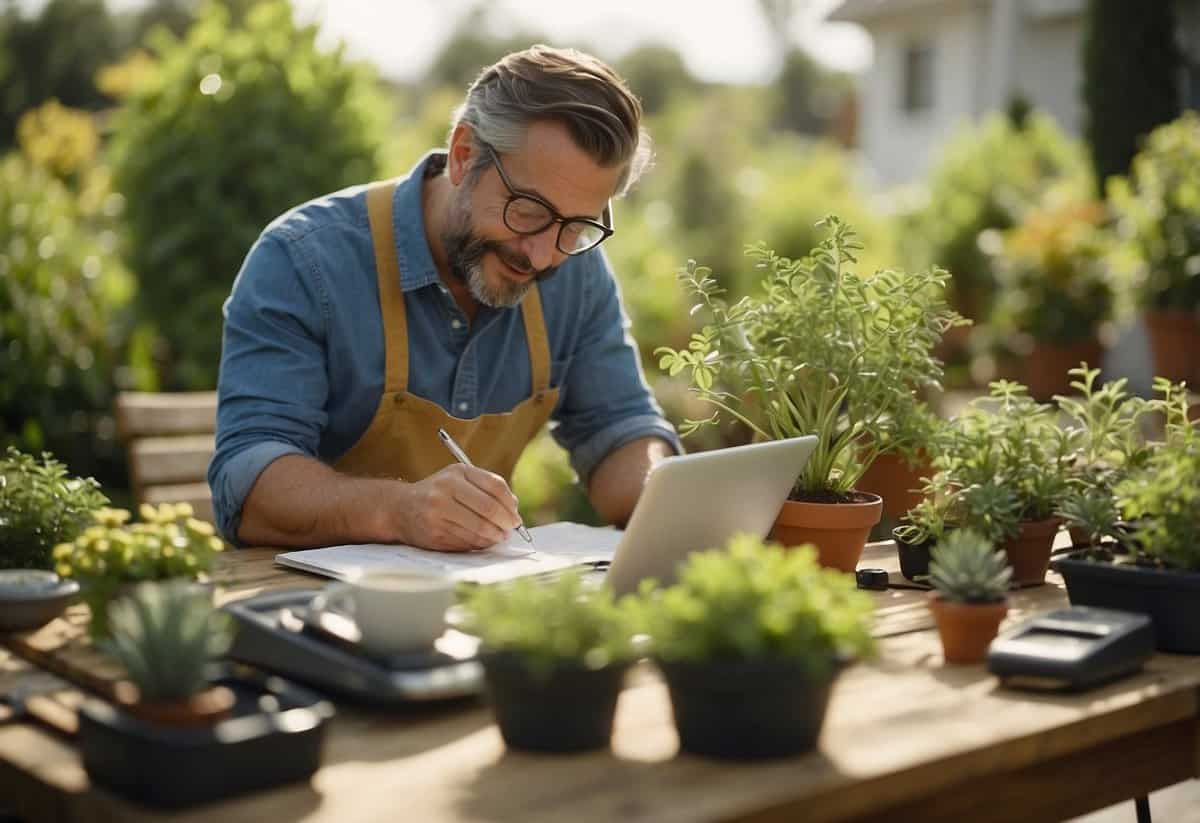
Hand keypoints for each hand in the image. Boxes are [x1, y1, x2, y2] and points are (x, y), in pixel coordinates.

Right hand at [393, 464, 521, 551]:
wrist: (401, 508)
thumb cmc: (438, 493)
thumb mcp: (459, 479)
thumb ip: (486, 487)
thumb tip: (514, 506)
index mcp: (456, 473)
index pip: (495, 486)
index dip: (510, 503)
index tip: (515, 514)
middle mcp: (445, 490)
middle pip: (489, 509)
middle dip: (506, 522)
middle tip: (511, 529)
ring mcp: (438, 513)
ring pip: (479, 529)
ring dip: (495, 536)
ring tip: (499, 536)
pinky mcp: (435, 534)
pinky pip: (467, 542)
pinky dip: (481, 544)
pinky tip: (483, 541)